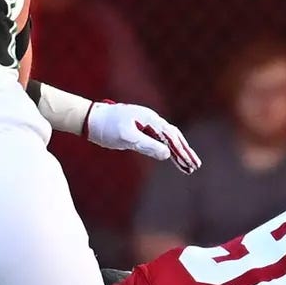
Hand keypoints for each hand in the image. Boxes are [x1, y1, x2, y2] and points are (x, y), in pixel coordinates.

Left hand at [84, 102, 201, 173]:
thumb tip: (167, 155)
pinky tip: (170, 156)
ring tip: (187, 164)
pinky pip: (159, 139)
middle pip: (174, 137)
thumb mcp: (127, 138)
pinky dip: (167, 148)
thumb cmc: (106, 127)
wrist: (90, 118)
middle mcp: (152, 120)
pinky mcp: (140, 129)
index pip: (172, 138)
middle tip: (195, 166)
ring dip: (178, 151)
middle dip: (185, 152)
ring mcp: (146, 124)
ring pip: (168, 138)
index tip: (191, 165)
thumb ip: (147, 146)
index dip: (182, 152)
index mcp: (151, 120)